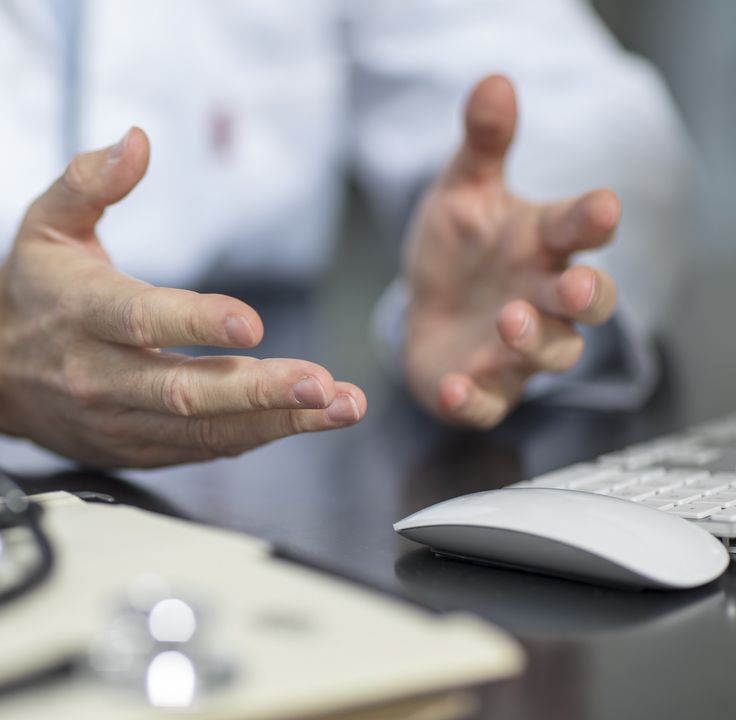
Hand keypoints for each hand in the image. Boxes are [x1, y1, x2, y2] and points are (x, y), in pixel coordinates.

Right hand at [0, 128, 365, 467]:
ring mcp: (116, 420)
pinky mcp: (132, 448)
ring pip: (201, 431)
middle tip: (320, 386)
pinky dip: (253, 438)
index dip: (195, 323)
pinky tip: (302, 422)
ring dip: (275, 423)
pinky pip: (199, 450)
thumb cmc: (31, 289)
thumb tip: (136, 141)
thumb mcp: (46, 222)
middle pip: (182, 391)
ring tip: (338, 408)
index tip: (251, 323)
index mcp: (82, 312)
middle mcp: (98, 375)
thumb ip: (90, 179)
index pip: (140, 320)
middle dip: (258, 392)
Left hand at [404, 75, 619, 427]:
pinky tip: (455, 390)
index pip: (579, 229)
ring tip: (509, 321)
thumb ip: (483, 145)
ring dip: (532, 341)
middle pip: (585, 304)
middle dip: (584, 296)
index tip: (604, 206)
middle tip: (570, 285)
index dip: (593, 220)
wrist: (425, 306)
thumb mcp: (462, 190)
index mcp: (542, 244)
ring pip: (549, 354)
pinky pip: (490, 402)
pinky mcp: (483, 388)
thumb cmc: (460, 247)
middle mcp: (541, 298)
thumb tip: (493, 82)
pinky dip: (475, 400)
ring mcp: (516, 348)